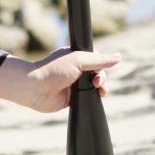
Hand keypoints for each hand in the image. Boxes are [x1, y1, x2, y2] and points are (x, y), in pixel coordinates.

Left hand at [0, 48, 121, 112]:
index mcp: (76, 56)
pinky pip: (88, 98)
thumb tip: (119, 57)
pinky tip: (95, 97)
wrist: (35, 88)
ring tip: (99, 90)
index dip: (102, 64)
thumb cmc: (53, 70)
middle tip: (96, 83)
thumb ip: (99, 60)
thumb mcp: (79, 60)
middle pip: (98, 73)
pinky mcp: (72, 98)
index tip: (99, 69)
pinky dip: (93, 98)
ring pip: (95, 86)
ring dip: (101, 88)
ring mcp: (74, 84)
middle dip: (101, 78)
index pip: (96, 59)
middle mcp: (76, 70)